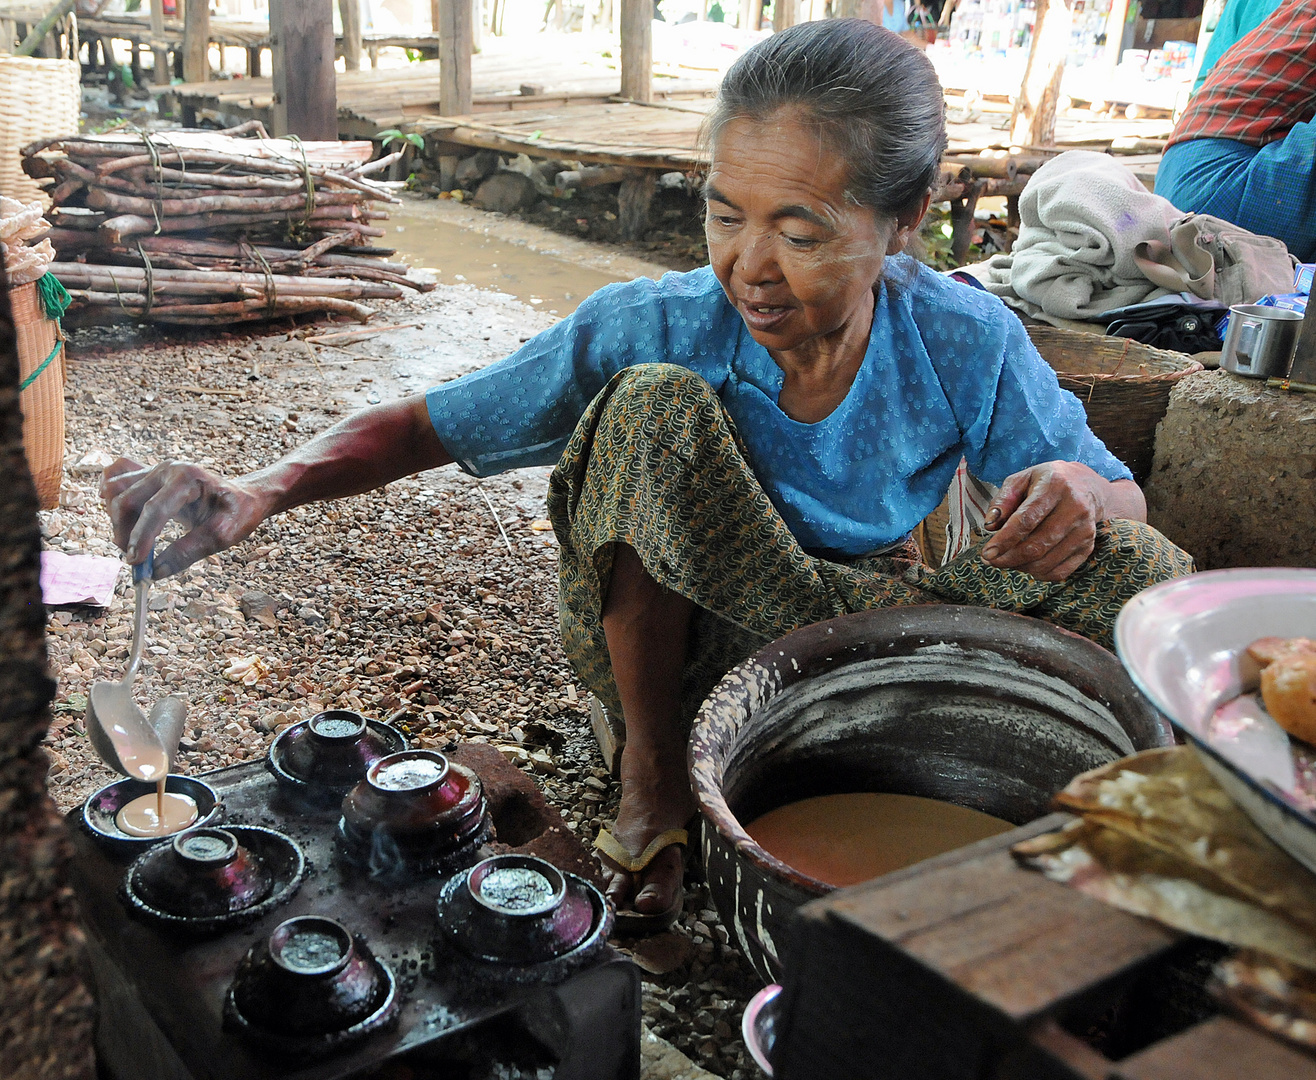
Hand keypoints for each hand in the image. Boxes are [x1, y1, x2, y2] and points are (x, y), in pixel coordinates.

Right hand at [101, 458, 272, 578]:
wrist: (243, 496)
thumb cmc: (237, 513)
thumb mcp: (223, 535)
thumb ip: (189, 551)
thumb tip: (156, 572)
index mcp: (188, 479)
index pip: (155, 509)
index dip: (141, 537)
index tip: (135, 562)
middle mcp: (168, 469)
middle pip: (127, 499)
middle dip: (124, 533)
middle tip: (134, 561)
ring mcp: (155, 469)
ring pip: (116, 490)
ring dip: (116, 519)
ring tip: (132, 542)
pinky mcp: (148, 474)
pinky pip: (116, 475)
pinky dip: (109, 494)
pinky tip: (116, 514)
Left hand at [980, 461, 1116, 581]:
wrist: (1086, 486)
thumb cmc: (1046, 483)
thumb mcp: (1021, 480)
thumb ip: (1003, 500)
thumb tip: (990, 526)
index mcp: (1055, 486)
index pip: (1027, 519)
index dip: (1005, 540)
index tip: (987, 553)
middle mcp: (1075, 508)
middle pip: (1037, 545)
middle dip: (1008, 558)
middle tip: (991, 560)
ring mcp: (1085, 530)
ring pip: (1047, 562)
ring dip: (1021, 567)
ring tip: (1006, 560)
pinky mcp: (1088, 547)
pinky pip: (1060, 572)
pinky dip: (1039, 574)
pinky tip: (1027, 565)